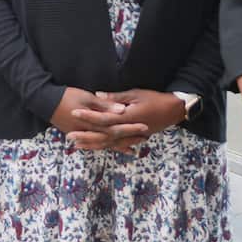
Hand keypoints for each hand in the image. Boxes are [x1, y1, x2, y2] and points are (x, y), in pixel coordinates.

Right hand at [51, 87, 147, 150]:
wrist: (46, 102)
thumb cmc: (67, 96)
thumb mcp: (87, 97)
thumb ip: (105, 105)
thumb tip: (122, 110)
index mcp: (93, 121)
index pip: (116, 126)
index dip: (130, 127)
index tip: (144, 126)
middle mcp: (89, 132)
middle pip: (113, 138)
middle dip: (129, 138)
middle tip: (145, 138)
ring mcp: (84, 136)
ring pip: (105, 144)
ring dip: (120, 145)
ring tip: (134, 148)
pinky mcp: (79, 136)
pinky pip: (96, 144)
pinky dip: (107, 146)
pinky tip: (115, 148)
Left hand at [65, 89, 181, 152]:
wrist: (172, 111)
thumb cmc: (154, 99)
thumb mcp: (136, 94)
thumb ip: (116, 98)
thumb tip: (98, 96)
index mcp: (128, 117)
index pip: (104, 118)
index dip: (88, 116)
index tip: (74, 112)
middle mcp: (128, 130)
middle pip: (104, 135)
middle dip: (86, 135)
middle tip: (69, 135)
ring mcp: (131, 136)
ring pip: (109, 143)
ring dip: (92, 144)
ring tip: (76, 144)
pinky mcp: (133, 138)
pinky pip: (116, 145)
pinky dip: (104, 146)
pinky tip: (94, 147)